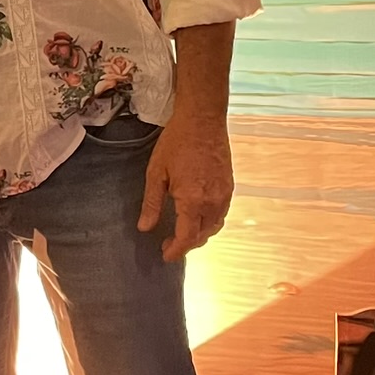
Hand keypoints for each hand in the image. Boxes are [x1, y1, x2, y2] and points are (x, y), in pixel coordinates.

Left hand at [138, 109, 234, 261]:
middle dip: (186, 244)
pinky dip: (210, 222)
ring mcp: (224, 194)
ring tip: (182, 232)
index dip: (176, 250)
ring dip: (199, 234)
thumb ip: (152, 203)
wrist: (202, 119)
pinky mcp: (230, 186)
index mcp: (192, 200)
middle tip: (168, 243)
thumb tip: (145, 228)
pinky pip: (222, 213)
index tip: (165, 255)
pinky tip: (198, 216)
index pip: (186, 238)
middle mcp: (212, 201)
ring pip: (214, 226)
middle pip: (202, 235)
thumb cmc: (177, 142)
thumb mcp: (156, 173)